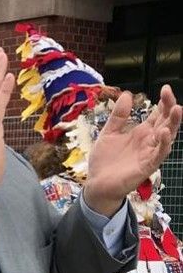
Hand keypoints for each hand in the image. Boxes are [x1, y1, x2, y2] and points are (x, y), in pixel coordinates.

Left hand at [83, 85, 182, 215]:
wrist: (97, 184)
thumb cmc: (105, 160)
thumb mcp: (109, 133)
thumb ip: (118, 116)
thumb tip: (127, 94)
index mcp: (142, 132)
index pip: (158, 115)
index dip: (163, 102)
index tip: (165, 88)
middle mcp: (149, 141)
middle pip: (166, 122)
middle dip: (170, 107)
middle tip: (169, 94)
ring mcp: (149, 153)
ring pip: (168, 137)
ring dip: (173, 123)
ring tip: (177, 108)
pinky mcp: (147, 166)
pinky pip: (159, 154)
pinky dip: (163, 144)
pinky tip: (163, 133)